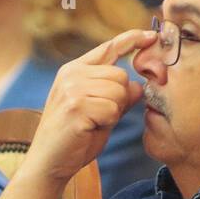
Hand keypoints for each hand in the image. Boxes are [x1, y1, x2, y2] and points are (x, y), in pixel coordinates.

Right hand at [18, 30, 153, 188]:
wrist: (48, 162)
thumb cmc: (75, 138)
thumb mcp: (100, 111)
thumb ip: (118, 95)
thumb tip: (140, 85)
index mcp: (75, 70)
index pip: (108, 48)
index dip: (132, 40)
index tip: (150, 35)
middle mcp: (72, 74)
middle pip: (120, 75)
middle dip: (119, 98)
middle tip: (100, 116)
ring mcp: (72, 88)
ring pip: (118, 91)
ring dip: (113, 111)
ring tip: (92, 122)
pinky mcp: (76, 105)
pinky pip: (112, 109)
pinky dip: (107, 122)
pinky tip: (89, 128)